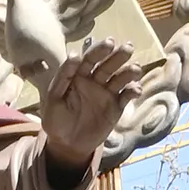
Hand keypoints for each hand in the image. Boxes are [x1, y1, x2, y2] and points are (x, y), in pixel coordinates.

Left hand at [36, 40, 140, 176]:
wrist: (66, 146)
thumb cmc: (56, 121)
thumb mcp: (53, 99)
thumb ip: (62, 77)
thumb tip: (75, 54)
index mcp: (80, 74)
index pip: (91, 58)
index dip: (100, 50)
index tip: (110, 43)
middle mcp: (96, 80)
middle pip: (109, 64)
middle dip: (119, 55)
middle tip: (128, 49)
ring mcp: (107, 92)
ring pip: (121, 77)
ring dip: (129, 71)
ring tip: (135, 70)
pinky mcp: (116, 106)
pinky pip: (126, 96)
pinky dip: (133, 91)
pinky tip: (135, 90)